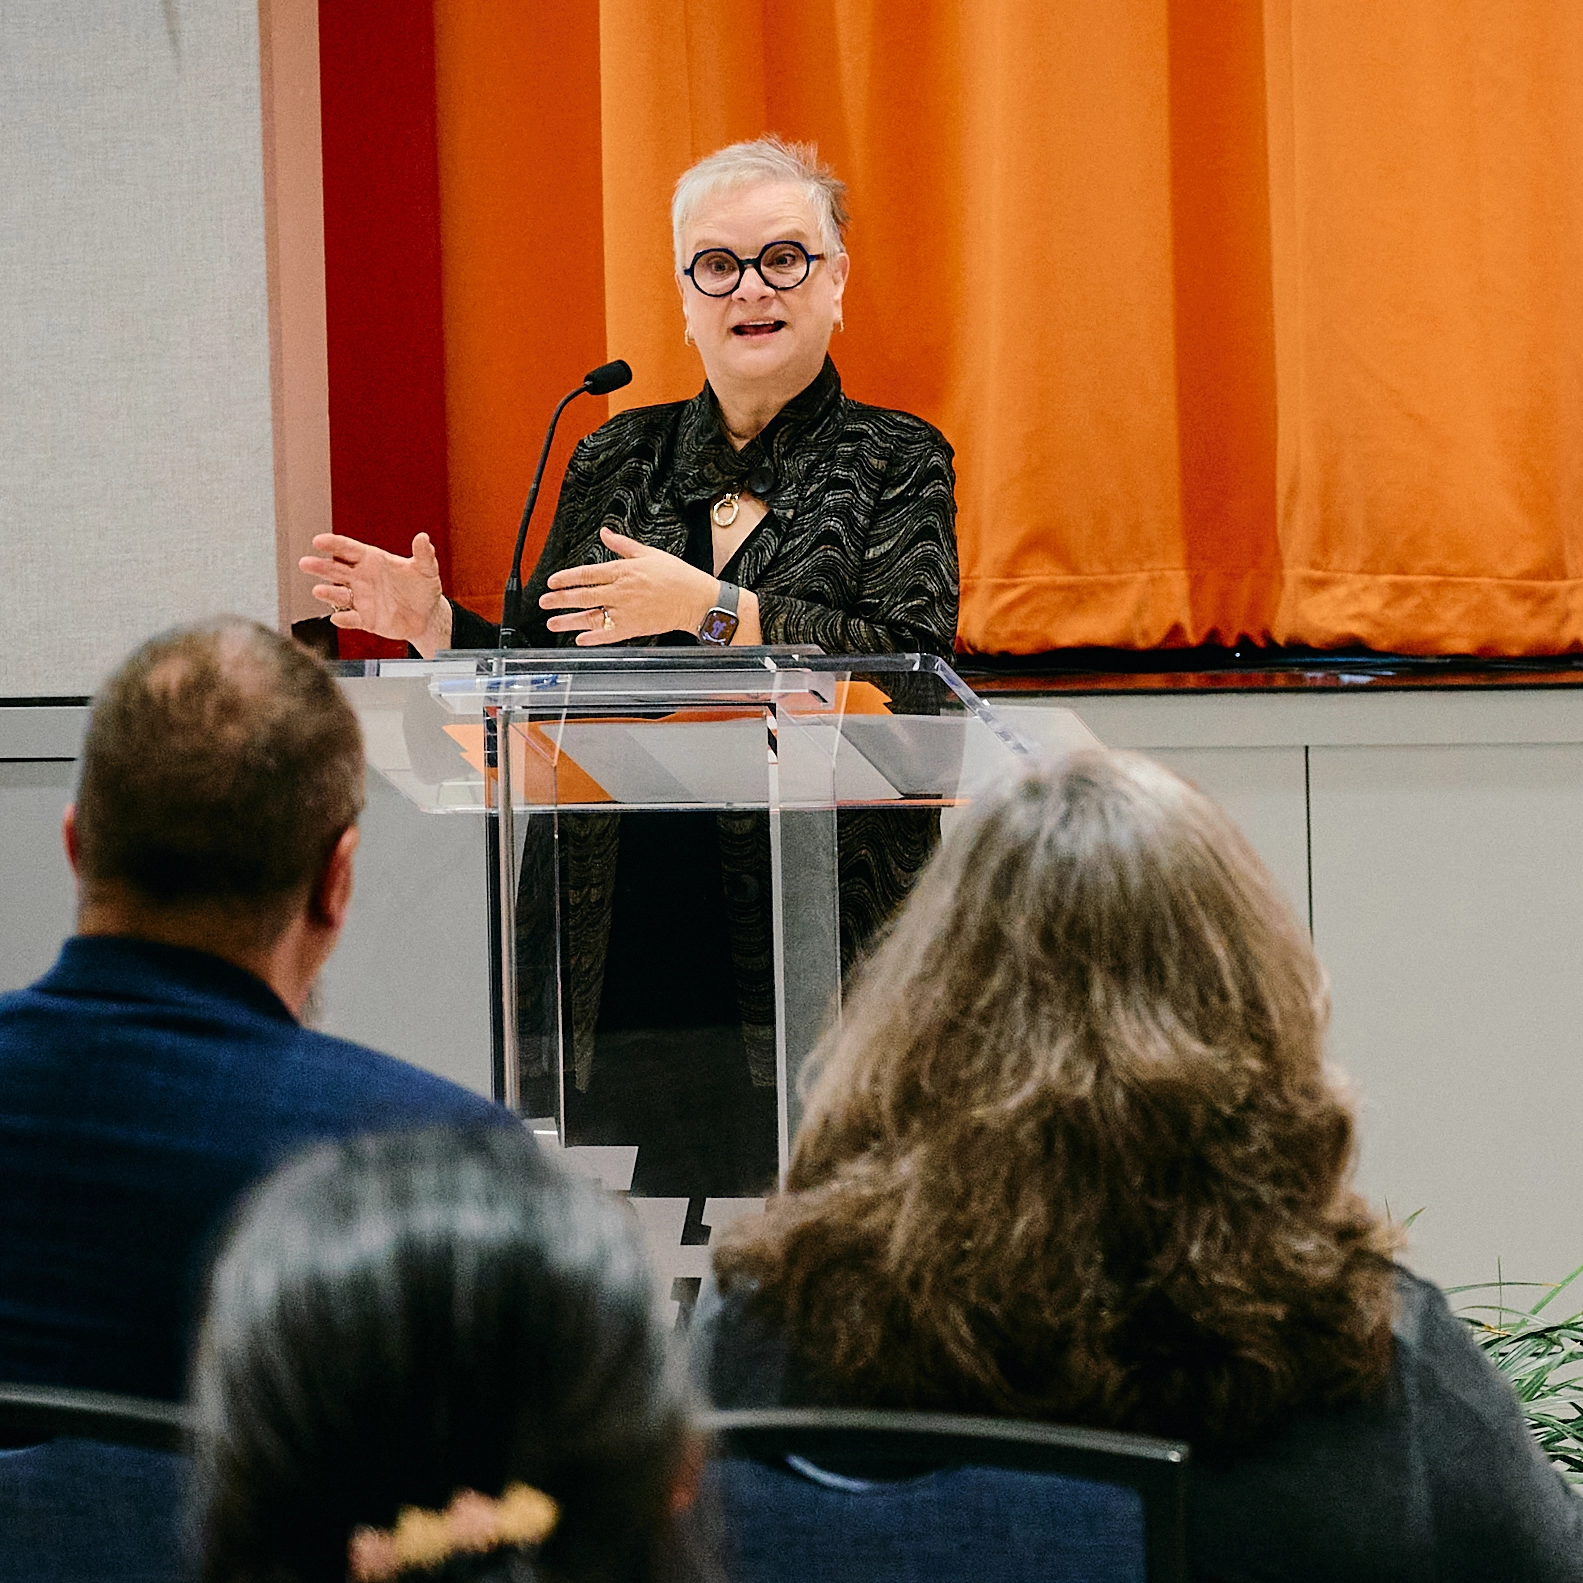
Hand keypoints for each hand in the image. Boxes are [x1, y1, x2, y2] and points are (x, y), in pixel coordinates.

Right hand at [298, 532, 452, 656]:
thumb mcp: (426, 569)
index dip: (334, 544)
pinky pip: (351, 619)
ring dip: (328, 593)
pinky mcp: (364, 619)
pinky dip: (344, 619)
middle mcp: (360, 578)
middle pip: (335, 570)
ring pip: (338, 595)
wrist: (426, 616)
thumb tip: (423, 538)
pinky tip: (338, 618)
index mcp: (372, 560)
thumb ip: (424, 554)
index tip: (319, 541)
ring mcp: (360, 599)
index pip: (348, 549)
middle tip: (306, 563)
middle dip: (320, 566)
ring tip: (319, 591)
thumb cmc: (423, 587)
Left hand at [540, 527, 717, 645]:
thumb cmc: (676, 576)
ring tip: (553, 623)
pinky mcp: (634, 628)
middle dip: (560, 599)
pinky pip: (609, 634)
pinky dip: (593, 638)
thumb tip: (605, 533)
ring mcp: (626, 611)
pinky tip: (579, 640)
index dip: (566, 578)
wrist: (696, 600)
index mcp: (623, 571)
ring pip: (591, 616)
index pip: (587, 574)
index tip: (552, 582)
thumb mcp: (649, 553)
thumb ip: (622, 545)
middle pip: (583, 596)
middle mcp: (621, 591)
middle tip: (544, 602)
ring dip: (570, 621)